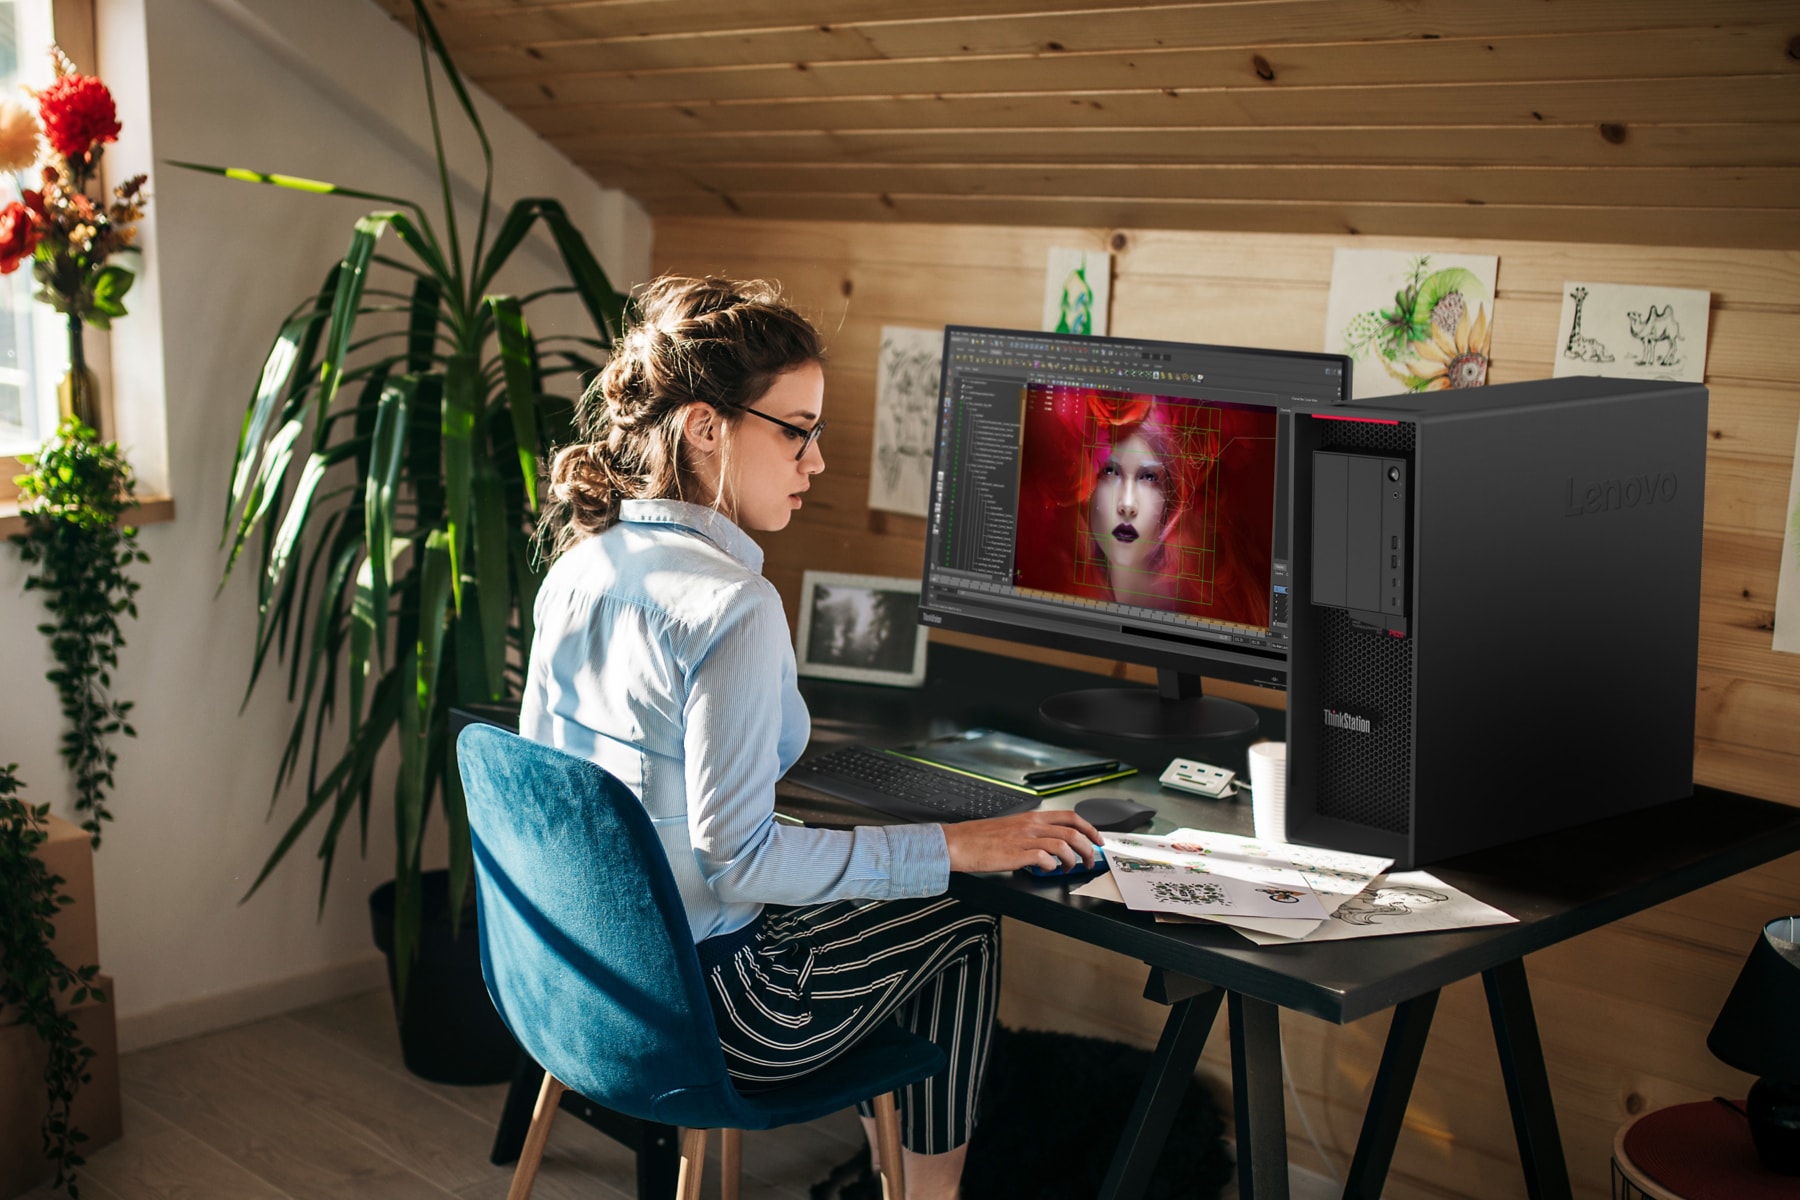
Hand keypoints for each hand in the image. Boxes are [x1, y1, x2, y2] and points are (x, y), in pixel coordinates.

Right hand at [942, 810, 1102, 872]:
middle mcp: (1031, 825)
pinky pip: (1045, 858)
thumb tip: (1050, 844)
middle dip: (1088, 847)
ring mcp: (1025, 839)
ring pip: (1063, 844)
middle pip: (1073, 831)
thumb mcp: (1011, 828)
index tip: (1097, 840)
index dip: (1089, 828)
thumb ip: (1031, 833)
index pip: (1070, 816)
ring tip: (1071, 868)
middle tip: (1091, 859)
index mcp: (1031, 817)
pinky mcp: (1017, 854)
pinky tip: (1049, 870)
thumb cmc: (980, 838)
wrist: (959, 843)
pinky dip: (1052, 866)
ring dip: (1073, 860)